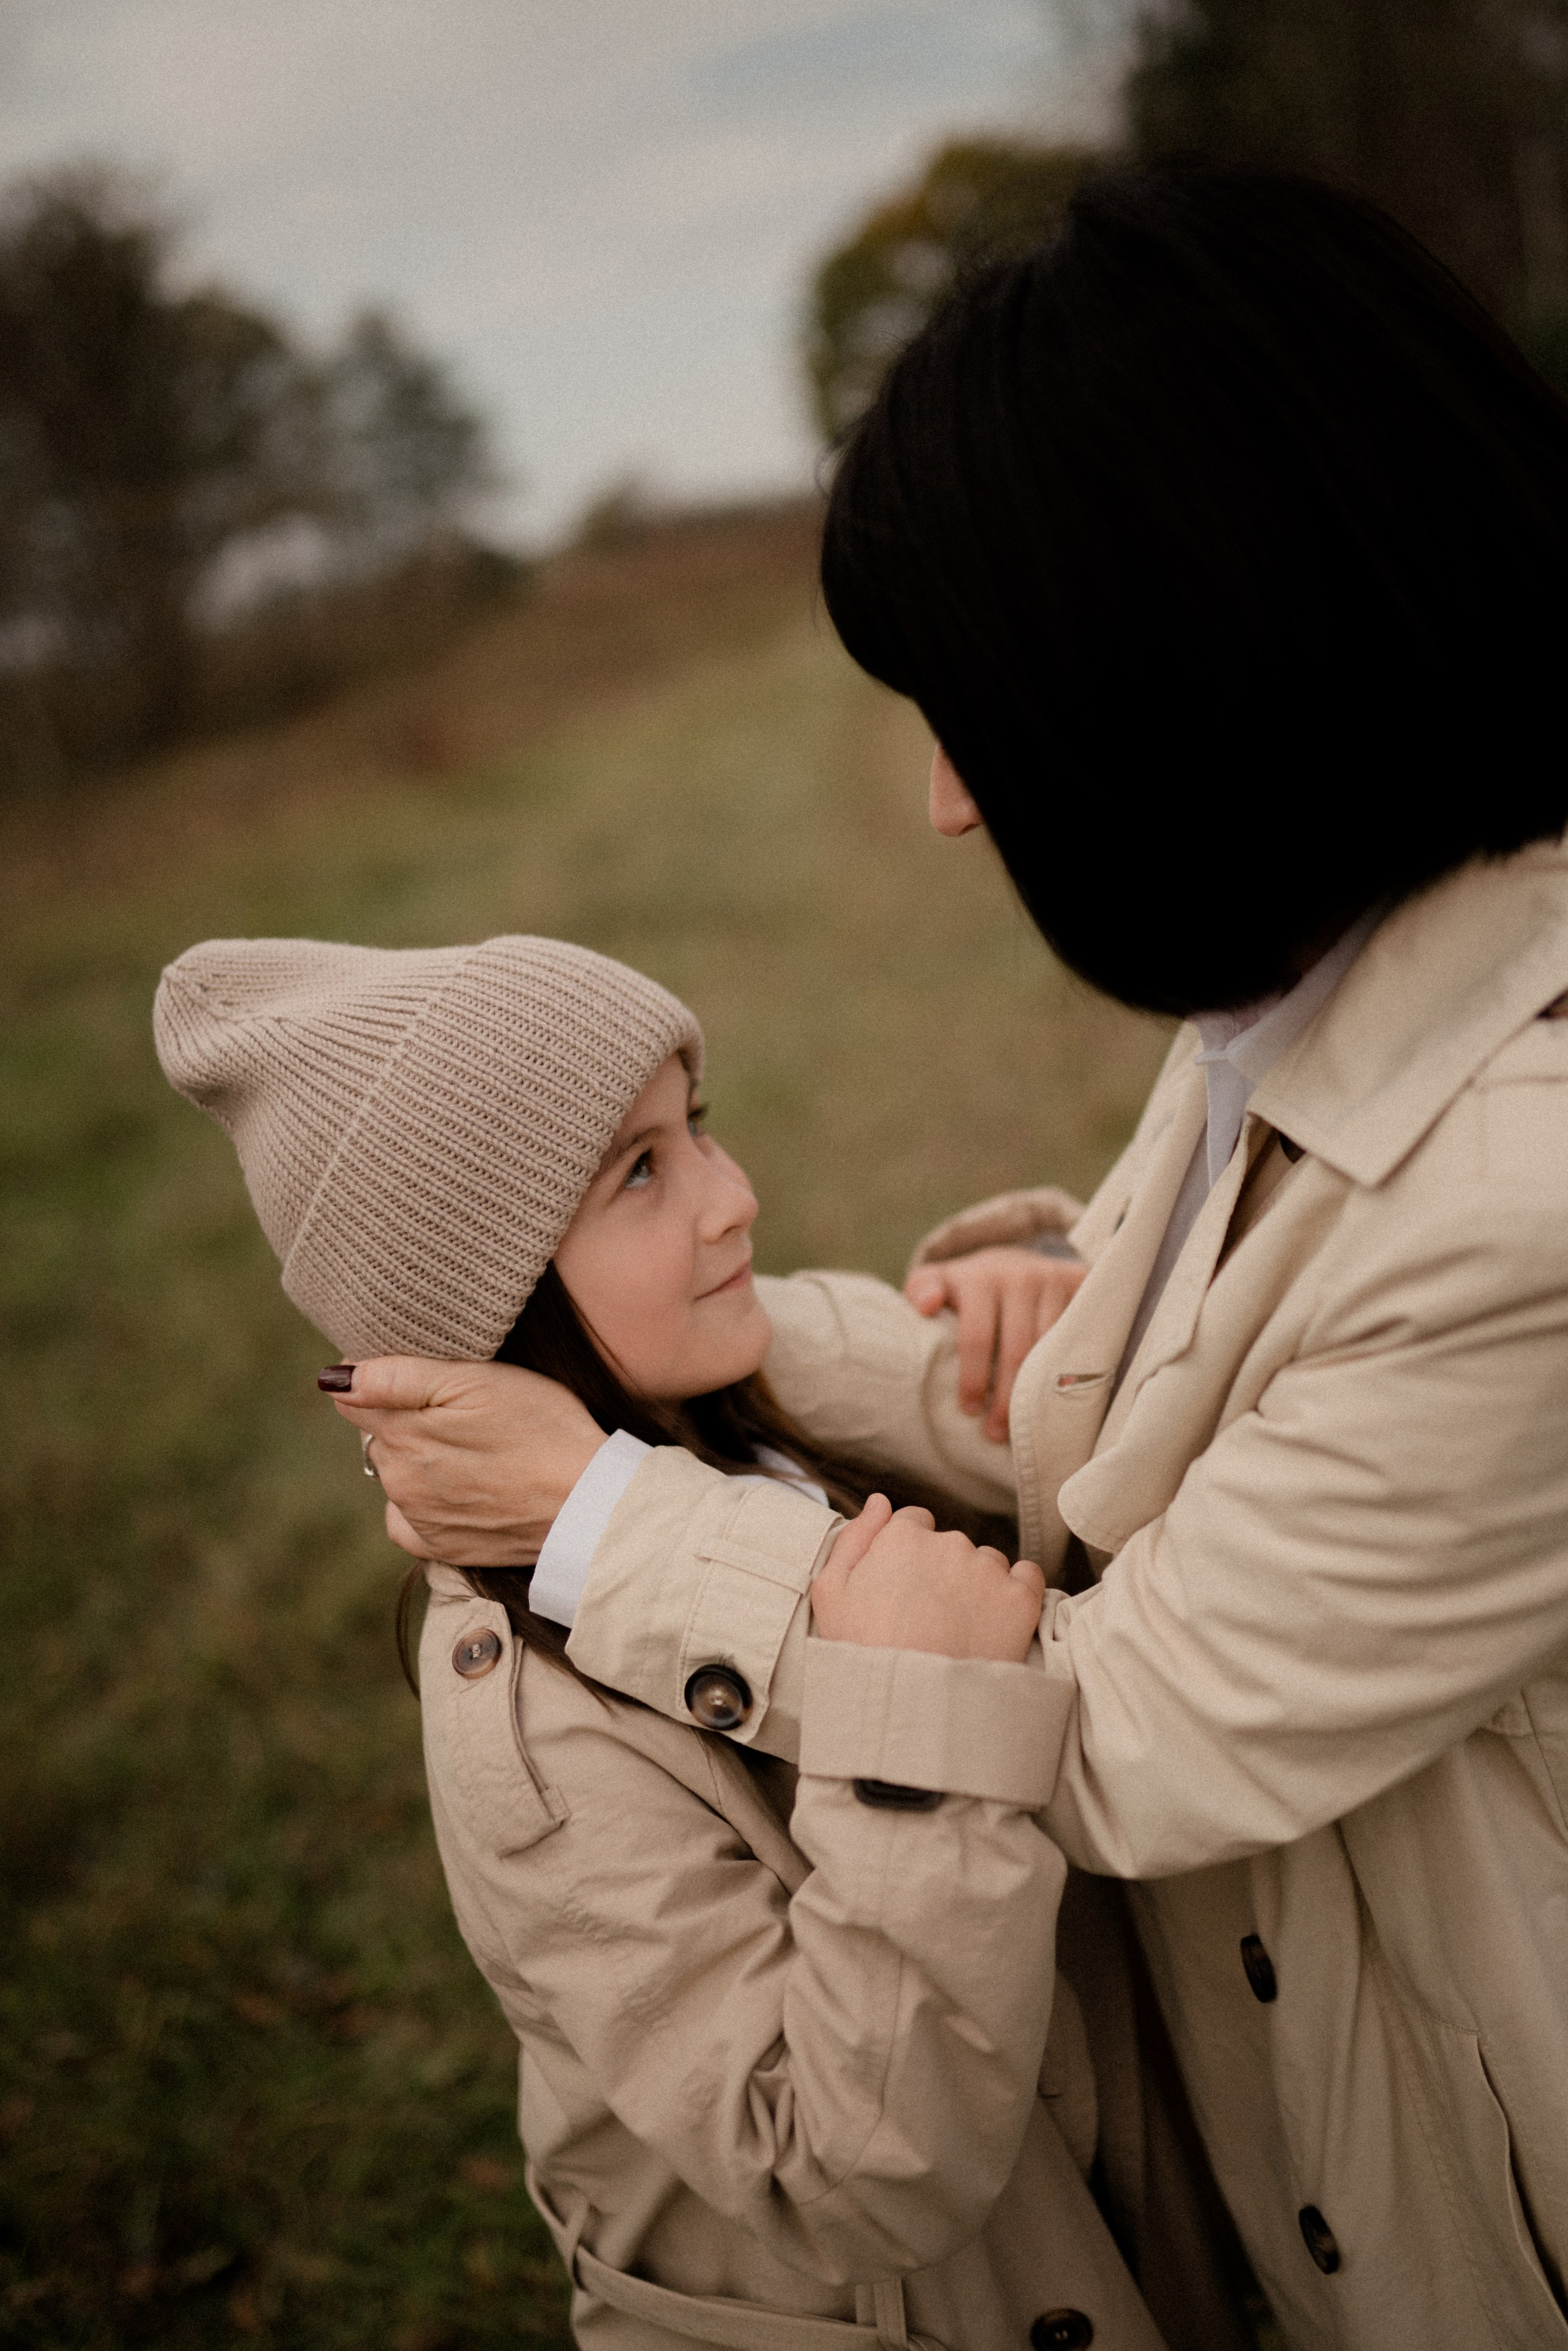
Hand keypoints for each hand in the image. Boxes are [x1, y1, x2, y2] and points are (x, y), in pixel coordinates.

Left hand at [325, 1357, 604, 1564]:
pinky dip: (420, 1504)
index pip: (358, 1394)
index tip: (428, 1375)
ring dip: (420, 1457)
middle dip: (406, 1417)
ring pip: (396, 1472)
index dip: (386, 1377)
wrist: (589, 1504)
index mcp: (399, 1432)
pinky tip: (458, 1489)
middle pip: (379, 1433)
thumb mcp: (477, 1380)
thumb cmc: (544, 1427)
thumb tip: (334, 1378)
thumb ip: (397, 1376)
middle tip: (465, 1410)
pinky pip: (406, 1520)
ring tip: (476, 1448)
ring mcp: (418, 1517)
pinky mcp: (442, 1547)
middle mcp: (397, 1479)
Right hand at [812, 1495, 1045, 1662]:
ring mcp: (987, 1570)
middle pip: (950, 1546)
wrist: (911, 1712)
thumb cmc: (861, 1656)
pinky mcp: (1020, 1600)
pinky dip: (1016, 1594)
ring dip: (978, 1585)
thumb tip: (880, 1502)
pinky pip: (1028, 1578)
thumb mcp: (831, 1595)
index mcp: (902, 1537)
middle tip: (928, 1620)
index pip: (914, 1524)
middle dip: (942, 1573)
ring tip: (959, 1632)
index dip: (907, 1558)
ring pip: (987, 1563)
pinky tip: (995, 1623)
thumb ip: (853, 1539)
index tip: (905, 1591)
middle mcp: (949, 1543)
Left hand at [904, 1245, 1085, 1441]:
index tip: (970, 1410)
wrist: (1015, 1263)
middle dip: (1006, 1398)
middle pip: (1018, 1351)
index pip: (976, 1336)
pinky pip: (1081, 1339)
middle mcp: (1021, 1275)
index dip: (973, 1378)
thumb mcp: (937, 1282)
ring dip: (1040, 1394)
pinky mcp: (1082, 1288)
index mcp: (981, 1278)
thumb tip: (926, 1306)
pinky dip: (1071, 1372)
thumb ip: (921, 1291)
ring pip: (1052, 1350)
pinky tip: (1061, 1401)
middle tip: (997, 1433)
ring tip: (1027, 1427)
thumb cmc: (968, 1288)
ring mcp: (1055, 1281)